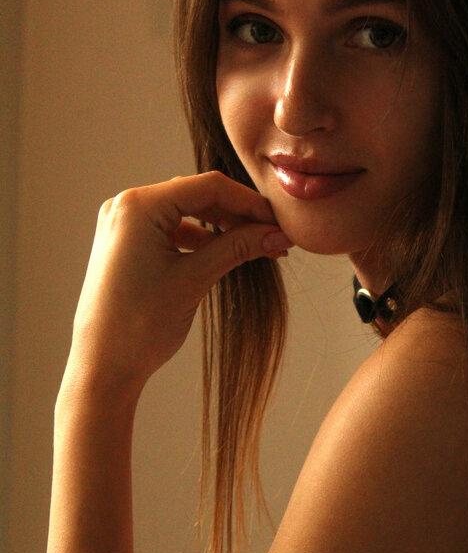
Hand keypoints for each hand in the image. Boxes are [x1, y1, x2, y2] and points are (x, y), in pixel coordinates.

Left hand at [65, 171, 293, 394]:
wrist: (103, 365)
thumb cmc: (139, 325)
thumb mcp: (194, 280)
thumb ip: (236, 249)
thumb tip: (277, 235)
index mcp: (138, 207)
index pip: (208, 187)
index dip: (250, 203)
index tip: (279, 222)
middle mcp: (126, 207)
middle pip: (196, 196)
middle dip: (237, 215)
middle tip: (274, 237)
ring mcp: (124, 225)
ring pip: (185, 213)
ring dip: (221, 228)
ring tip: (256, 248)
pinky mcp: (126, 244)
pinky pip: (171, 230)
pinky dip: (199, 240)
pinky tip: (225, 255)